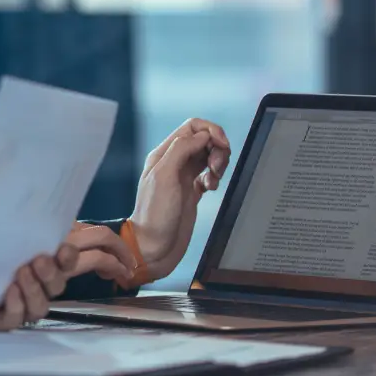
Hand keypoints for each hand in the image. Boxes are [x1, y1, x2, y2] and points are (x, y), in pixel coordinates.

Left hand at [0, 224, 138, 330]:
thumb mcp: (15, 225)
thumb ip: (41, 217)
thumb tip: (56, 199)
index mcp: (52, 258)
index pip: (92, 257)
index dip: (114, 259)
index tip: (123, 267)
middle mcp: (43, 282)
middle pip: (65, 277)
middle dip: (59, 267)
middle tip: (43, 258)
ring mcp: (26, 300)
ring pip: (44, 301)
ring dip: (36, 285)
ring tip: (21, 271)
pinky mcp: (6, 316)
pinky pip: (18, 316)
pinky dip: (17, 303)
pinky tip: (9, 291)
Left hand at [126, 118, 230, 282]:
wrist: (153, 247)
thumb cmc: (154, 216)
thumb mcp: (164, 177)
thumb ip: (181, 150)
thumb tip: (202, 135)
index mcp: (164, 154)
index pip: (191, 127)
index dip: (211, 131)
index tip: (222, 145)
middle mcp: (173, 163)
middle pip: (203, 140)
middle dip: (217, 148)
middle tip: (216, 168)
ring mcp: (183, 177)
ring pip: (208, 156)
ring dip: (218, 162)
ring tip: (213, 179)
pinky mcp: (191, 192)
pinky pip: (209, 175)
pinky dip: (215, 177)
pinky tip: (211, 188)